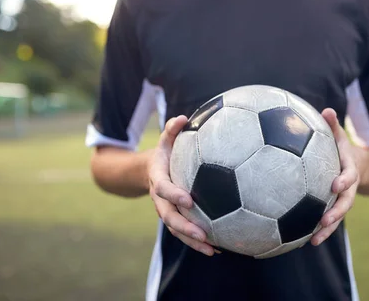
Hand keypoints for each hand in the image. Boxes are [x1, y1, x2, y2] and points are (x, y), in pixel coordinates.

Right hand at [148, 115, 215, 256]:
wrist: (150, 171)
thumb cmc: (166, 152)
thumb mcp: (165, 139)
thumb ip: (172, 129)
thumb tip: (182, 118)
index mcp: (158, 178)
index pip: (163, 189)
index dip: (174, 195)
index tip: (189, 200)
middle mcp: (160, 199)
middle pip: (169, 217)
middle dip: (184, 227)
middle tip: (202, 234)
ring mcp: (167, 211)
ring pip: (177, 230)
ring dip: (193, 241)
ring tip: (212, 250)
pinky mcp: (176, 218)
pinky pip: (185, 233)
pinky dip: (198, 242)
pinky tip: (217, 250)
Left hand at [311, 108, 363, 246]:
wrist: (357, 166)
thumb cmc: (341, 148)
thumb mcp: (339, 136)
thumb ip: (333, 125)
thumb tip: (327, 110)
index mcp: (349, 171)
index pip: (348, 176)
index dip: (344, 181)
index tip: (335, 185)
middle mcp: (347, 188)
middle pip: (344, 203)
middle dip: (336, 213)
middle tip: (325, 220)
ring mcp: (341, 200)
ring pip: (336, 217)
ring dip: (327, 230)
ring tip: (313, 241)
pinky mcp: (332, 208)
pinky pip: (326, 222)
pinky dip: (317, 231)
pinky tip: (302, 243)